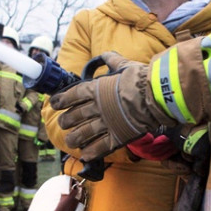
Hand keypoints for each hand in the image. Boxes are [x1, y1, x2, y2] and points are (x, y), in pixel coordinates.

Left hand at [50, 51, 174, 160]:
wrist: (157, 95)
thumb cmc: (141, 79)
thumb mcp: (124, 64)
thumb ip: (112, 60)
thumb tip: (106, 55)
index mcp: (97, 89)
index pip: (73, 95)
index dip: (61, 100)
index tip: (54, 103)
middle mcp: (98, 107)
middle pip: (75, 116)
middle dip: (66, 120)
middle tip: (63, 123)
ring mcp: (107, 123)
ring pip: (84, 134)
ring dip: (74, 138)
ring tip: (70, 141)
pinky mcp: (118, 136)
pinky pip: (101, 147)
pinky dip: (92, 152)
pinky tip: (85, 155)